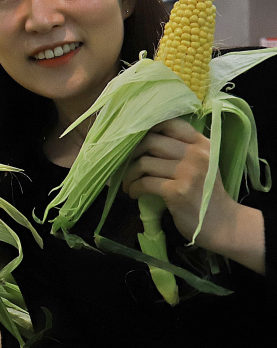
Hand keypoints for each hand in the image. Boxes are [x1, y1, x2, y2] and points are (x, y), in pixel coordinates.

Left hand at [121, 118, 239, 249]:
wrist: (222, 223)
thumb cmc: (205, 193)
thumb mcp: (201, 164)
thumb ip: (181, 149)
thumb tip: (142, 140)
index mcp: (202, 144)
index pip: (170, 124)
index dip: (147, 129)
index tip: (134, 141)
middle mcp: (197, 154)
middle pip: (151, 141)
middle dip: (131, 153)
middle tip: (125, 165)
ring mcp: (188, 172)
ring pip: (144, 162)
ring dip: (129, 174)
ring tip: (128, 183)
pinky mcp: (178, 191)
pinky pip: (144, 183)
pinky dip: (134, 188)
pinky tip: (134, 193)